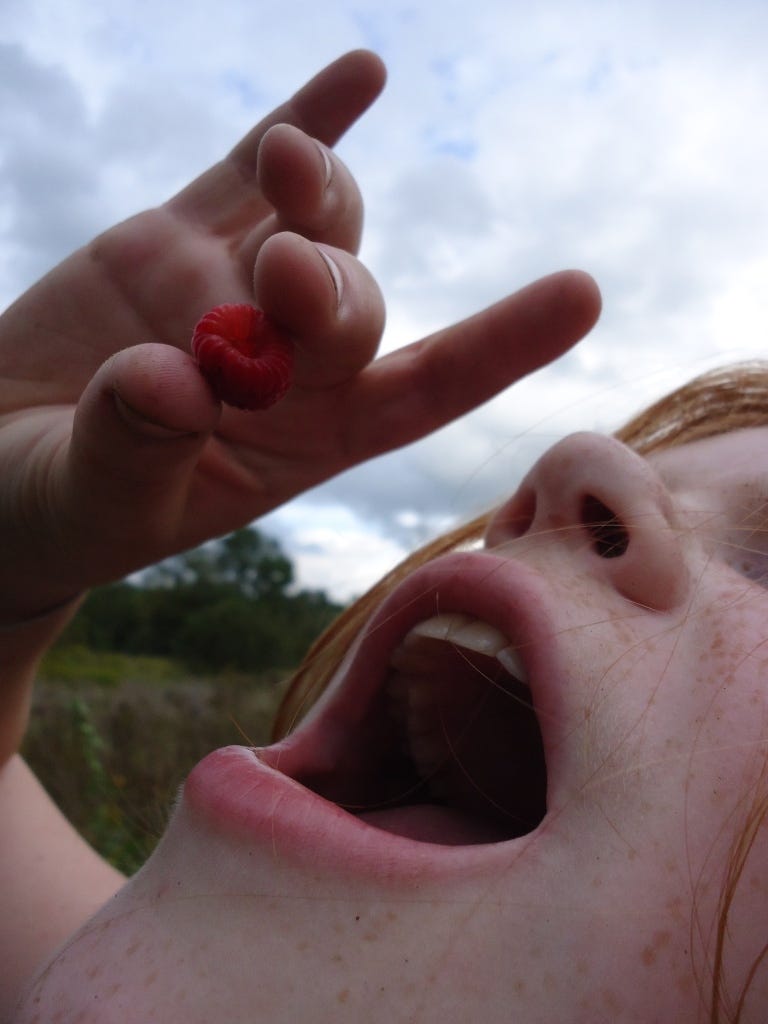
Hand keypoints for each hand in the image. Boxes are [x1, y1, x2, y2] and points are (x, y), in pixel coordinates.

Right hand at [0, 50, 600, 626]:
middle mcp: (288, 364)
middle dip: (335, 281)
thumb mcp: (84, 500)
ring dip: (320, 183)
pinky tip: (363, 72)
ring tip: (287, 160)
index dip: (499, 345)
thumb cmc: (48, 511)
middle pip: (355, 303)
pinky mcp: (181, 237)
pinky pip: (252, 166)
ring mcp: (236, 288)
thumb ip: (132, 448)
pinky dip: (307, 120)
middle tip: (285, 278)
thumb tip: (177, 379)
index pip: (418, 394)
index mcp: (298, 444)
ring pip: (319, 221)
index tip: (580, 292)